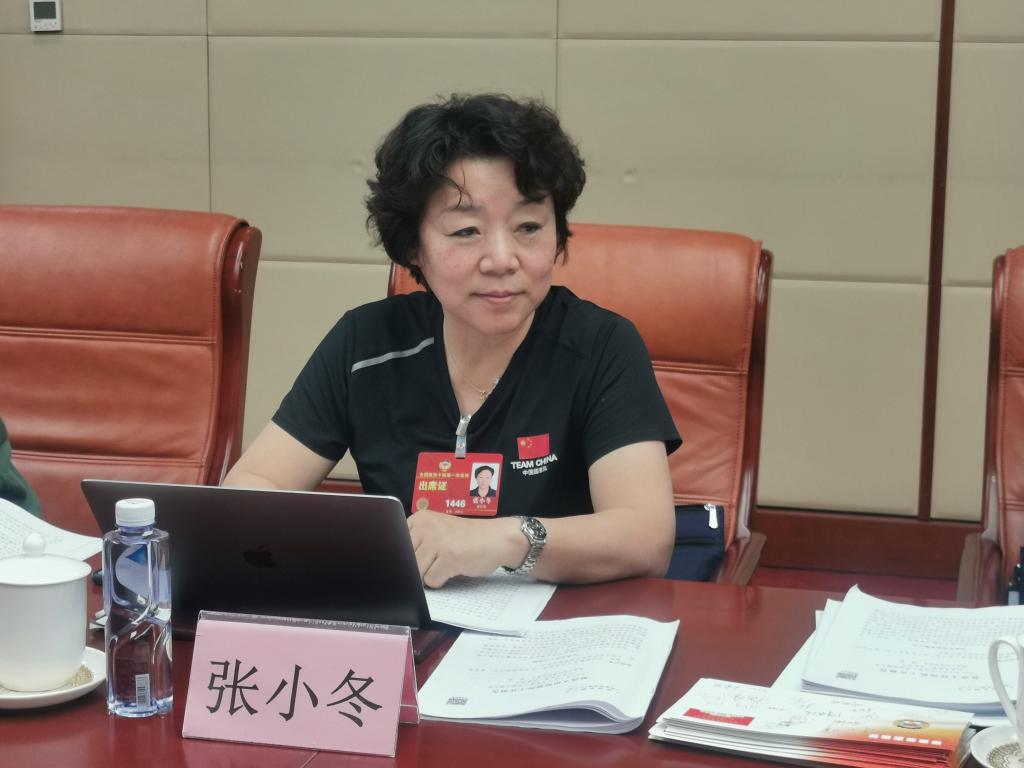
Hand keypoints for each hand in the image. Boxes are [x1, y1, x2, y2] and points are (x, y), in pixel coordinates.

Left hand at [407, 511, 525, 587]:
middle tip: (434, 563)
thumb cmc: (466, 538)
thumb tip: (396, 566)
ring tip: (444, 564)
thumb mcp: (437, 531)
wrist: (497, 538)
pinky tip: (453, 569)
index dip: (405, 557)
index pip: (397, 544)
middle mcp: (426, 527)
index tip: (417, 558)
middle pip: (406, 560)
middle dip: (417, 569)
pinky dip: (441, 580)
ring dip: (429, 575)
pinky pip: (432, 580)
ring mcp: (437, 541)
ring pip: (416, 572)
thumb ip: (417, 542)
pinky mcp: (449, 557)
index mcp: (420, 518)